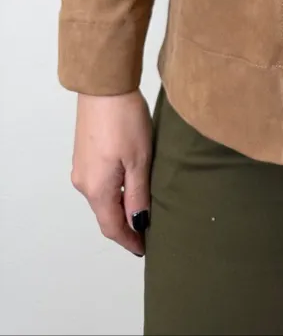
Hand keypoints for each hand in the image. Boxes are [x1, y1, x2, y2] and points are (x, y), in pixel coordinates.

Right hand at [71, 90, 152, 255]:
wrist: (105, 87)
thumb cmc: (125, 119)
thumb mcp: (140, 159)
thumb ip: (138, 194)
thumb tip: (138, 223)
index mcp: (97, 189)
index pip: (112, 227)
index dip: (129, 240)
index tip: (144, 249)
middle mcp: (83, 182)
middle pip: (105, 214)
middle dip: (125, 226)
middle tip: (147, 232)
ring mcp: (81, 168)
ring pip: (102, 198)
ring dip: (120, 207)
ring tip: (142, 210)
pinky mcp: (84, 155)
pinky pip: (99, 183)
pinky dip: (114, 191)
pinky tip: (129, 186)